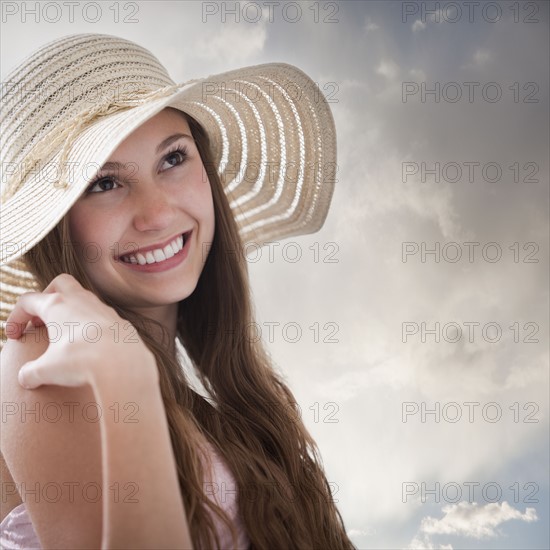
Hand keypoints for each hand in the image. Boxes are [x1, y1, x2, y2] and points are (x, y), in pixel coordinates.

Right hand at [5, 273, 154, 389]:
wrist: (124, 363)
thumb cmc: (82, 360)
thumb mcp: (47, 370)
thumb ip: (31, 373)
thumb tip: (27, 378)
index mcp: (57, 305)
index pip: (28, 301)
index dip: (16, 317)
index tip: (14, 336)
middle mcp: (81, 300)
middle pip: (60, 283)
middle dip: (47, 296)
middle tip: (42, 319)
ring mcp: (103, 308)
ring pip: (84, 298)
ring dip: (72, 311)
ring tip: (65, 334)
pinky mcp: (119, 321)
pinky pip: (102, 316)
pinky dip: (91, 325)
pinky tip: (90, 344)